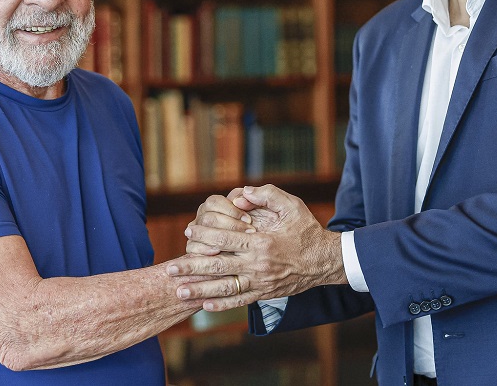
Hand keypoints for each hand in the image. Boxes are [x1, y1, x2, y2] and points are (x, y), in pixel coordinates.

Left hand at [166, 185, 346, 310]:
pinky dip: (221, 305)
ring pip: (225, 288)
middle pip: (219, 267)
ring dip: (201, 290)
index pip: (226, 240)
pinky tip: (204, 305)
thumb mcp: (291, 205)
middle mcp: (259, 265)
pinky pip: (240, 301)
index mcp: (262, 242)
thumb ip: (266, 194)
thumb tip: (240, 192)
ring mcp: (261, 282)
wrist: (325, 260)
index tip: (188, 232)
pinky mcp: (264, 294)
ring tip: (180, 291)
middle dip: (192, 267)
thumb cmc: (306, 229)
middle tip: (171, 268)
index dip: (205, 235)